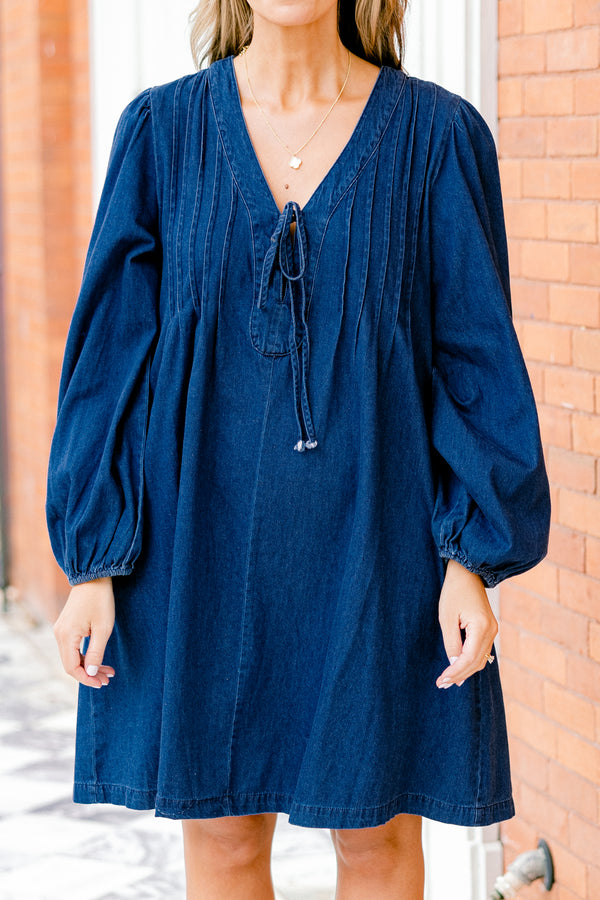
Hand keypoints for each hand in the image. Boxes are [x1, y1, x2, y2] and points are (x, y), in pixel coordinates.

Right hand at [53, 576, 115, 688]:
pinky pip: (73, 647)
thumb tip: (89, 672)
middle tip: (108, 679)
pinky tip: (99, 660)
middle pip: (71, 664)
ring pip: (72, 656)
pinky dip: (85, 655)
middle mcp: (59, 635)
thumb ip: (95, 652)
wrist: (93, 577)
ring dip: (89, 665)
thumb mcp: (103, 628)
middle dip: (90, 673)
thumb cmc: (100, 601)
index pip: (71, 667)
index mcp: (66, 636)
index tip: (102, 683)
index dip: (86, 678)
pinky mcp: (67, 627)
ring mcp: (61, 630)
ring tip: (108, 672)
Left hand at [436, 559, 497, 688]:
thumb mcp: (447, 618)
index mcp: (481, 627)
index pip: (469, 658)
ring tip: (449, 680)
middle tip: (442, 684)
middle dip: (459, 675)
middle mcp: (492, 631)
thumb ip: (451, 643)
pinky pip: (482, 651)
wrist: (468, 573)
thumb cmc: (454, 592)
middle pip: (477, 662)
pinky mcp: (490, 629)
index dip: (455, 672)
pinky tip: (459, 668)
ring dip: (465, 671)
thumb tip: (454, 664)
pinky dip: (470, 661)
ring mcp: (493, 630)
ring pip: (481, 659)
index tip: (442, 680)